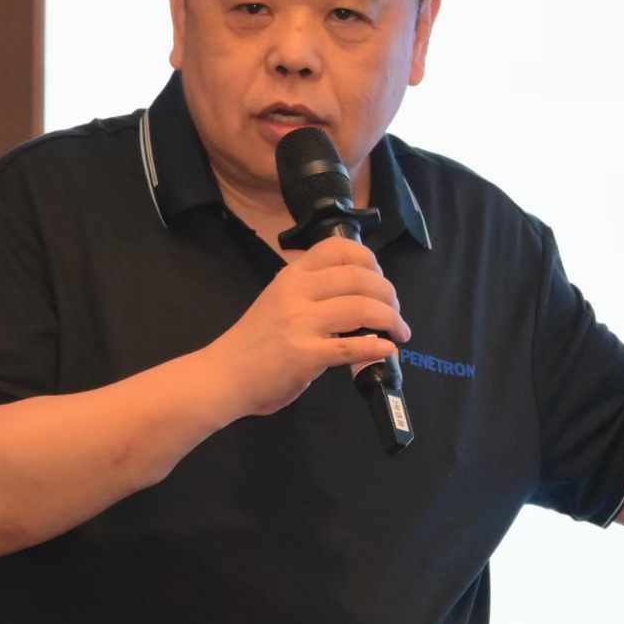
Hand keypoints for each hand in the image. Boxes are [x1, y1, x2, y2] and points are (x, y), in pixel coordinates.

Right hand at [204, 236, 409, 418]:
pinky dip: (376, 347)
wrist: (224, 374)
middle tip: (396, 311)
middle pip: (359, 278)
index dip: (369, 259)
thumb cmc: (254, 341)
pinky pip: (351, 347)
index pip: (337, 249)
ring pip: (361, 308)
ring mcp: (300, 323)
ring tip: (399, 331)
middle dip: (389, 294)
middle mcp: (297, 292)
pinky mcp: (305, 355)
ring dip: (390, 319)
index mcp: (292, 275)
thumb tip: (357, 295)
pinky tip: (388, 350)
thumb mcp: (278, 300)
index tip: (381, 277)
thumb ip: (311, 293)